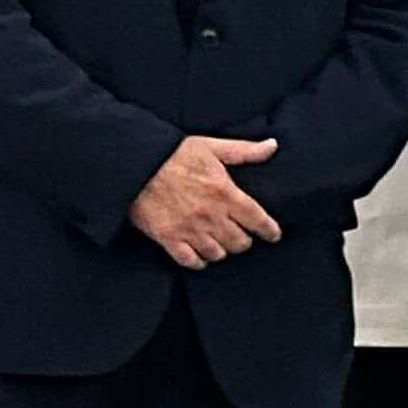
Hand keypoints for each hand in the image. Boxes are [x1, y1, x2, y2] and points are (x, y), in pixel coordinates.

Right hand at [128, 135, 282, 267]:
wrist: (133, 165)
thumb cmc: (173, 153)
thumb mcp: (211, 147)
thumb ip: (244, 150)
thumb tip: (272, 145)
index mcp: (225, 193)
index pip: (258, 220)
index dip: (269, 230)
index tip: (273, 235)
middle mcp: (211, 215)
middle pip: (240, 242)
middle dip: (243, 240)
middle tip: (240, 235)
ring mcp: (189, 229)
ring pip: (218, 253)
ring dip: (222, 250)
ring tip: (221, 244)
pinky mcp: (168, 238)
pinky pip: (190, 261)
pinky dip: (198, 261)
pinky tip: (200, 255)